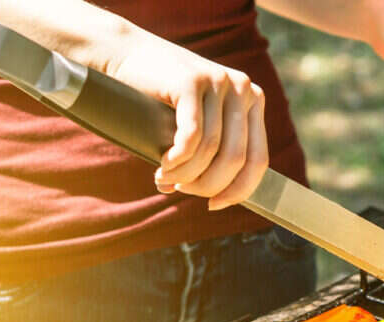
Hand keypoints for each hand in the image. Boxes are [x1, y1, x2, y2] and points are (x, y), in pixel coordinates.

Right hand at [109, 37, 267, 209]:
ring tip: (165, 179)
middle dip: (208, 185)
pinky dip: (178, 159)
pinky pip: (192, 137)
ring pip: (211, 151)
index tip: (214, 205)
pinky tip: (164, 164)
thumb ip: (214, 153)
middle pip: (236, 159)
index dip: (238, 190)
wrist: (125, 55)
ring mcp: (219, 82)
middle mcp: (242, 89)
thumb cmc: (161, 99)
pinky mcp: (192, 81)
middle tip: (182, 190)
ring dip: (186, 175)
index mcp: (252, 101)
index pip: (259, 160)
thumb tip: (219, 200)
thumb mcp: (198, 124)